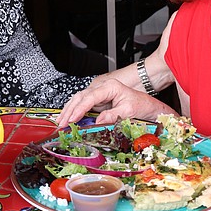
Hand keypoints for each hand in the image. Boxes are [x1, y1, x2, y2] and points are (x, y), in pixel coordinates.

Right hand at [57, 76, 176, 126]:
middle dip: (70, 110)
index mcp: (110, 87)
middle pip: (81, 97)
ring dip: (69, 111)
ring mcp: (99, 94)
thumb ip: (112, 116)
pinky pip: (82, 104)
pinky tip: (67, 118)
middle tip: (62, 123)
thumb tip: (97, 122)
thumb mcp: (128, 112)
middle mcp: (103, 88)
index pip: (90, 97)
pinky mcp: (99, 101)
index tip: (72, 119)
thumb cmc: (141, 105)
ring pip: (79, 100)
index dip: (79, 109)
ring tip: (61, 122)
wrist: (149, 107)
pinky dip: (74, 111)